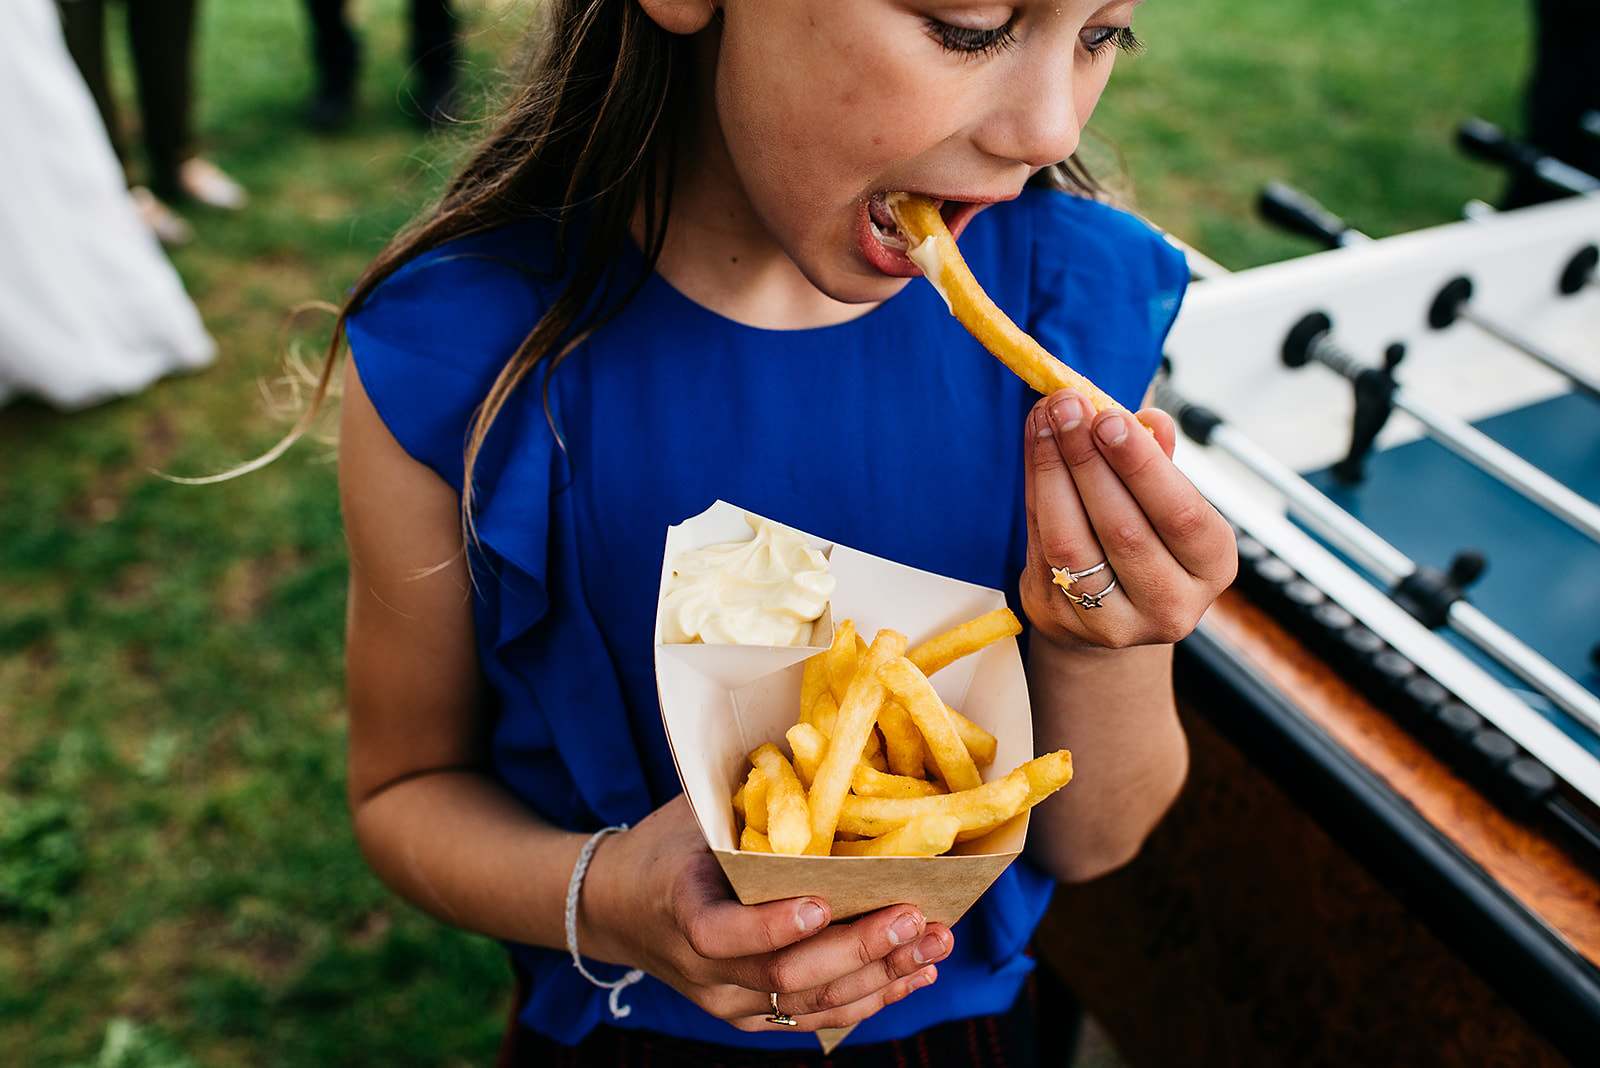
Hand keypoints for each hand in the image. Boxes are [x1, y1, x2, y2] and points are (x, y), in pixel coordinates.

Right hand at [580, 796, 952, 1032]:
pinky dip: (872, 997)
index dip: (773, 927)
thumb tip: (824, 751)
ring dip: (881, 976)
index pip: (722, 935)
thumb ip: (749, 802)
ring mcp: (729, 1003)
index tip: (823, 905)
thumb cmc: (666, 847)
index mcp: (681, 910)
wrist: (618, 909)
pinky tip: (916, 974)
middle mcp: (703, 972)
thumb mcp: (692, 815)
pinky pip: (817, 1017)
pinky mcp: (753, 1017)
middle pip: (785, 978)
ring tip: (935, 943)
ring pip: (811, 1005)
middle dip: (858, 949)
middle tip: (914, 917)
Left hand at [1020, 388, 1235, 650]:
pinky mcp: (1064, 621)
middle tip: (1067, 407)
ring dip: (1053, 472)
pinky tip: (1035, 450)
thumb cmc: (1145, 537)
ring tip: (1045, 422)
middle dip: (1089, 459)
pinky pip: (1042, 550)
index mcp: (1212, 567)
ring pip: (1074, 543)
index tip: (1109, 416)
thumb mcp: (1164, 500)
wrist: (1110, 609)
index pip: (1182, 516)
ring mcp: (1115, 624)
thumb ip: (1158, 461)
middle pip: (1124, 530)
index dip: (1142, 466)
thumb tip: (1150, 418)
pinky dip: (1035, 494)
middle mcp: (1171, 605)